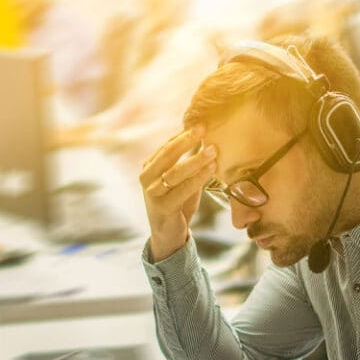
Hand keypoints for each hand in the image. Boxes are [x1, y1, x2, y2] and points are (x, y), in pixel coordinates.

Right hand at [139, 126, 216, 261]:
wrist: (168, 235)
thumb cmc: (177, 204)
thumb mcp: (181, 181)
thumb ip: (189, 164)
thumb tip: (207, 141)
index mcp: (149, 168)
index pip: (166, 147)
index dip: (182, 135)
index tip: (201, 124)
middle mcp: (146, 179)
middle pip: (167, 155)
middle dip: (186, 141)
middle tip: (204, 129)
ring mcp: (152, 194)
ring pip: (175, 172)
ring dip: (196, 160)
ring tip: (213, 150)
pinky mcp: (163, 208)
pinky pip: (182, 189)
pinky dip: (198, 178)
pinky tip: (211, 169)